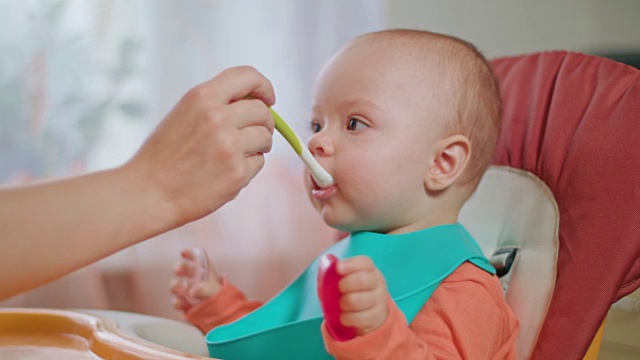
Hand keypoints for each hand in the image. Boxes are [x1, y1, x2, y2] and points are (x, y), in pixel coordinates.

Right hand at [127, 66, 275, 226]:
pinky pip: (259, 162)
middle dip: (264, 122)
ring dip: (259, 145)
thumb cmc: (164, 155)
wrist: (148, 192)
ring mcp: (229, 145)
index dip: (264, 86)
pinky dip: (249, 167)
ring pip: (265, 137)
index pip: (248, 76)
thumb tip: (258, 101)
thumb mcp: (185, 114)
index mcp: (202, 97)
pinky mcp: (237, 172)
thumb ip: (217, 103)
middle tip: (253, 134)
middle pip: (262, 111)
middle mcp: (218, 117)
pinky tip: (226, 172)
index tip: (268, 98)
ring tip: (236, 154)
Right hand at [171, 248, 222, 311]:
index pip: (198, 259)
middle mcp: (196, 280)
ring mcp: (189, 293)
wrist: (224, 319)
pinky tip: (183, 306)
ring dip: (176, 286)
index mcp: (207, 272)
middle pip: (184, 270)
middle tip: (178, 270)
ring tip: (182, 292)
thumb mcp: (217, 292)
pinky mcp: (186, 305)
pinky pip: (178, 302)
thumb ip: (206, 290)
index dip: (190, 254)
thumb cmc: (223, 300)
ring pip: (178, 286)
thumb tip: (192, 291)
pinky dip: (178, 303)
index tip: (183, 253)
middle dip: (179, 268)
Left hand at [336, 256, 388, 335]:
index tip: (337, 268)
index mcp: (369, 270)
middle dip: (347, 284)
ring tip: (341, 304)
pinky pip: (361, 318)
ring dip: (345, 303)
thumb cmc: (352, 291)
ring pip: (360, 300)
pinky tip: (343, 317)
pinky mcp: (377, 317)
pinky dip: (348, 318)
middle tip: (339, 288)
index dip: (350, 264)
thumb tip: (326, 266)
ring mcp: (379, 300)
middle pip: (364, 280)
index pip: (365, 262)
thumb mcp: (346, 279)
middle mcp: (377, 283)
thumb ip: (336, 273)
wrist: (370, 312)